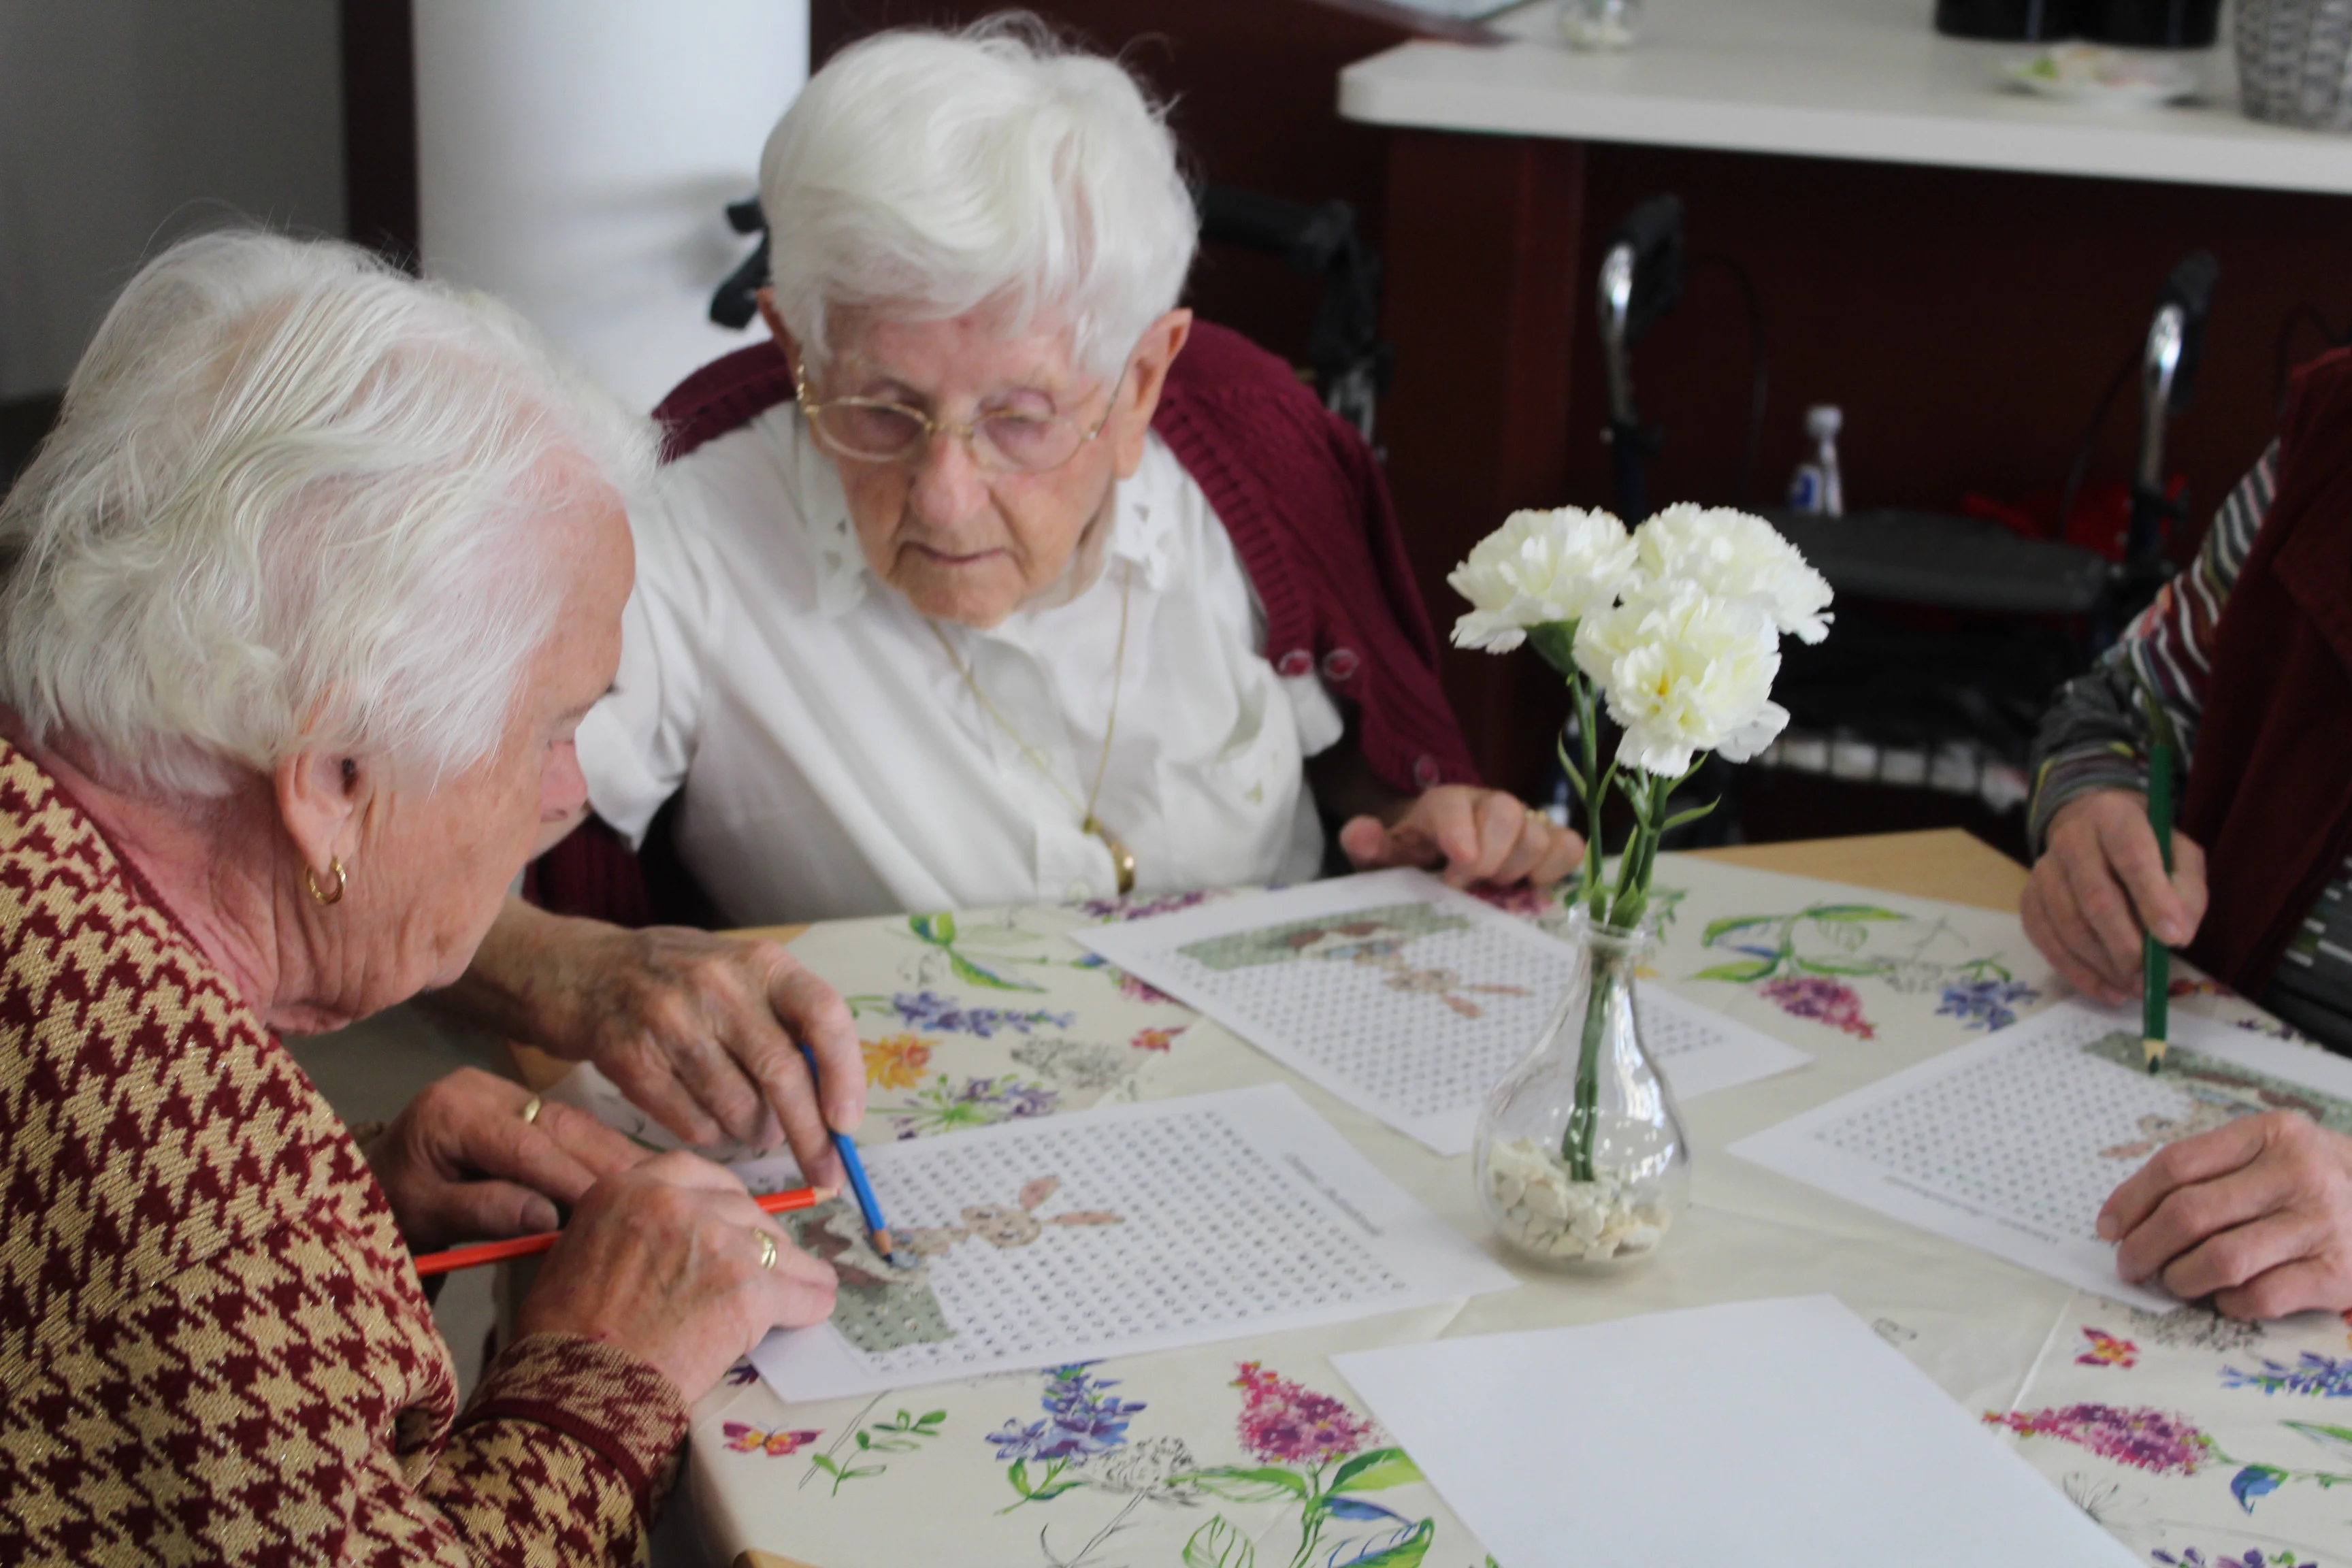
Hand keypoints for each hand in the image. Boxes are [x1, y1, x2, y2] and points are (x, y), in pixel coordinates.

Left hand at [366, 1067, 649, 1252]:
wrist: (366, 1188)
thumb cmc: (388, 1208)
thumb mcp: (424, 1215)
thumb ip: (483, 1212)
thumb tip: (548, 1221)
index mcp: (452, 1110)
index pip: (526, 1146)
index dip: (571, 1179)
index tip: (613, 1211)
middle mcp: (483, 1088)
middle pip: (560, 1125)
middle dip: (610, 1163)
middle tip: (658, 1195)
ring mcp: (505, 1091)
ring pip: (574, 1122)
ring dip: (617, 1156)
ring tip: (664, 1184)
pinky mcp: (521, 1104)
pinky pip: (570, 1127)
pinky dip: (603, 1152)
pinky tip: (639, 1174)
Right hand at [517, 916, 863, 1176]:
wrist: (580, 972)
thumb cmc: (680, 981)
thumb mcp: (740, 975)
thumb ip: (788, 1023)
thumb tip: (837, 1106)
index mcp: (761, 963)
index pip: (823, 1015)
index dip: (844, 1074)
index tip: (849, 1124)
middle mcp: (719, 986)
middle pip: (783, 1074)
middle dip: (811, 1136)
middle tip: (826, 1174)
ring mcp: (670, 1021)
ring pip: (739, 1108)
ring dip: (758, 1135)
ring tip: (756, 1129)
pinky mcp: (631, 1059)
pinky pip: (694, 1125)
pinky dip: (714, 1137)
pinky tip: (712, 1122)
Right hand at [518, 1151, 837, 1400]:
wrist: (581, 1387)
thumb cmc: (564, 1338)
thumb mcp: (578, 1254)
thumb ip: (625, 1230)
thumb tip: (653, 1241)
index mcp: (628, 1188)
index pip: (694, 1173)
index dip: (721, 1196)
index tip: (734, 1212)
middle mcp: (677, 1203)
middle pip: (740, 1208)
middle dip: (758, 1233)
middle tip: (770, 1255)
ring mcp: (719, 1242)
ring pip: (774, 1247)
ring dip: (795, 1267)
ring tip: (813, 1280)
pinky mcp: (749, 1288)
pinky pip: (794, 1292)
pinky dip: (808, 1302)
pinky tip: (816, 1307)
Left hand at [1339, 785, 1583, 889]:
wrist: (1437, 854)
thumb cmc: (1411, 857)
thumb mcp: (1382, 856)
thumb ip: (1368, 844)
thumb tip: (1362, 834)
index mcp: (1443, 805)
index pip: (1453, 805)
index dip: (1460, 831)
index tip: (1461, 866)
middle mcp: (1486, 805)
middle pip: (1506, 812)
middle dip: (1492, 854)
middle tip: (1472, 884)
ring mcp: (1522, 822)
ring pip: (1539, 833)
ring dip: (1519, 867)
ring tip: (1495, 887)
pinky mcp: (1549, 841)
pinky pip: (1570, 846)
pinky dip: (1556, 868)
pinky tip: (1531, 886)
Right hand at [2021, 790, 2207, 1006]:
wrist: (2090, 827)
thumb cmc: (2146, 846)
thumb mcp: (2180, 854)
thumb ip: (2187, 889)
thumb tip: (2178, 935)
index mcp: (2113, 817)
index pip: (2131, 857)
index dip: (2153, 899)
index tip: (2175, 939)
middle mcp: (2070, 839)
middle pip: (2095, 897)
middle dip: (2125, 943)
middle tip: (2149, 975)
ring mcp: (2043, 870)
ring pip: (2069, 924)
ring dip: (2103, 964)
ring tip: (2134, 987)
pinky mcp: (2028, 898)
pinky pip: (2046, 941)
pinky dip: (2077, 972)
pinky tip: (2108, 990)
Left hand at [2099, 1111, 2351, 1317]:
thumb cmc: (2314, 1180)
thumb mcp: (2270, 1152)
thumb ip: (2209, 1171)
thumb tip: (2128, 1218)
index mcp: (2269, 1134)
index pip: (2176, 1164)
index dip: (2130, 1200)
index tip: (2107, 1227)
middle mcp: (2298, 1174)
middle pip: (2189, 1214)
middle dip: (2143, 1246)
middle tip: (2129, 1265)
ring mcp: (2320, 1225)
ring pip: (2220, 1260)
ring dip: (2180, 1278)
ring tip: (2172, 1281)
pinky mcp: (2337, 1274)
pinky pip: (2259, 1297)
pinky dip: (2227, 1303)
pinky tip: (2222, 1298)